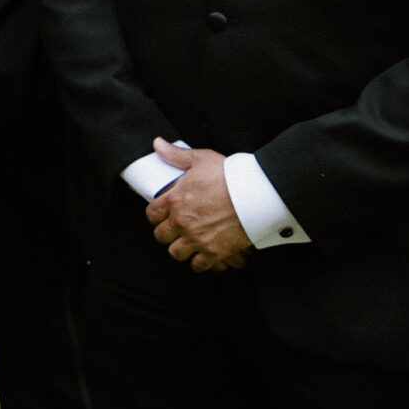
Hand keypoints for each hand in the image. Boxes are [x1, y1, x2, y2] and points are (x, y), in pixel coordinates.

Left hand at [143, 138, 251, 272]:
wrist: (256, 195)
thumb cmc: (230, 176)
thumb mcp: (201, 159)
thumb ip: (176, 155)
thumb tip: (157, 144)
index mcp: (175, 200)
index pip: (151, 214)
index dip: (155, 215)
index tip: (162, 215)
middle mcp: (182, 222)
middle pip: (161, 236)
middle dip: (167, 233)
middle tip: (176, 229)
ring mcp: (197, 238)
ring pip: (176, 253)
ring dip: (181, 248)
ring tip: (189, 242)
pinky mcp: (214, 252)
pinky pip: (198, 265)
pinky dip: (200, 262)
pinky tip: (205, 253)